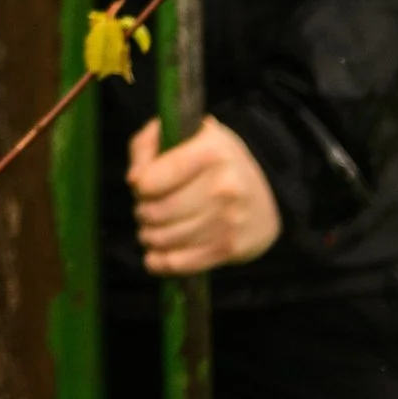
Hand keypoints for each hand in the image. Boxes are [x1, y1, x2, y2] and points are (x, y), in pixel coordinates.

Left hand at [127, 116, 281, 274]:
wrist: (263, 195)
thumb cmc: (211, 159)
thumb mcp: (182, 135)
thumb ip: (146, 147)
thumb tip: (134, 181)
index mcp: (210, 152)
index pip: (152, 180)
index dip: (140, 188)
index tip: (143, 187)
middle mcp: (224, 186)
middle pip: (156, 212)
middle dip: (141, 212)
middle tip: (145, 210)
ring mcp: (230, 220)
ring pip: (164, 239)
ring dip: (148, 236)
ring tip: (151, 228)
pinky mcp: (230, 248)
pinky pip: (179, 264)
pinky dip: (158, 262)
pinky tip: (155, 255)